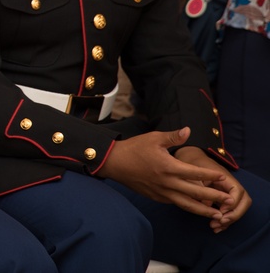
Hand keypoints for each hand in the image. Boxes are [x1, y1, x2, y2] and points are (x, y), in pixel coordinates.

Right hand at [98, 128, 232, 221]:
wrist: (114, 162)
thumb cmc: (134, 148)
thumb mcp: (154, 138)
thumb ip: (173, 137)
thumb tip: (188, 130)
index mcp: (168, 166)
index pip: (195, 173)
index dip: (211, 175)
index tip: (223, 178)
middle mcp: (167, 182)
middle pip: (196, 192)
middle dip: (215, 197)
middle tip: (230, 201)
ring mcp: (161, 192)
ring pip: (187, 204)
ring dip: (204, 210)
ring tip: (218, 215)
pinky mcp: (156, 197)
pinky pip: (175, 203)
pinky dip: (188, 206)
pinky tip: (196, 207)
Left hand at [175, 146, 251, 231]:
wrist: (189, 159)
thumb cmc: (191, 163)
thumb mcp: (193, 172)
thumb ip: (200, 186)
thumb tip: (206, 203)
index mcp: (224, 177)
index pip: (237, 191)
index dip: (232, 203)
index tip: (221, 210)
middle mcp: (229, 185)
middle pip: (243, 202)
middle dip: (234, 214)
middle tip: (220, 222)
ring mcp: (227, 193)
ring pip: (237, 208)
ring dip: (229, 220)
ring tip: (215, 227)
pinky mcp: (222, 199)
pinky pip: (228, 211)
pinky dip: (224, 220)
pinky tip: (215, 227)